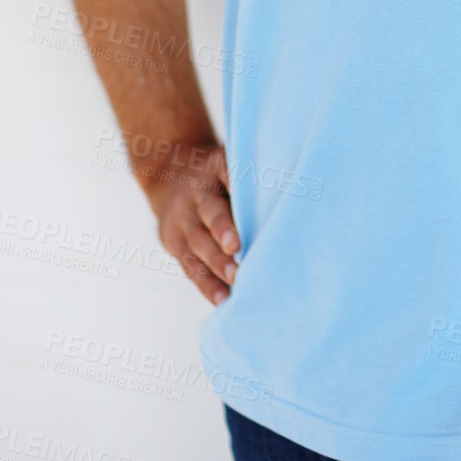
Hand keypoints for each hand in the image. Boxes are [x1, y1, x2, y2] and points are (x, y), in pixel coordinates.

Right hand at [143, 143, 240, 305]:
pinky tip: (223, 299)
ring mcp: (182, 220)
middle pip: (210, 212)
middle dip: (223, 230)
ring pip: (199, 243)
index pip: (226, 174)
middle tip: (237, 248)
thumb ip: (251, 175)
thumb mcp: (228, 160)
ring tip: (236, 280)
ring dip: (217, 264)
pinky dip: (207, 284)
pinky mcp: (174, 244)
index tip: (251, 202)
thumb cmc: (216, 173)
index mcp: (214, 168)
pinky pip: (190, 266)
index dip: (238, 187)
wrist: (168, 176)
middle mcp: (195, 194)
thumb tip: (292, 192)